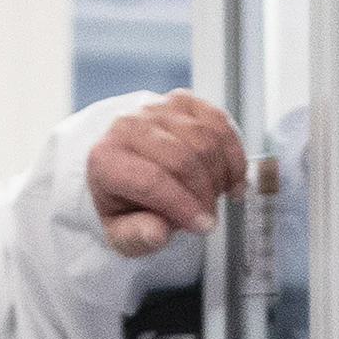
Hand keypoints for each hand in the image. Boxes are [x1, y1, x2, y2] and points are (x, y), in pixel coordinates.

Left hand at [86, 90, 247, 260]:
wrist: (128, 163)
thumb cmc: (127, 201)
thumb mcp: (122, 232)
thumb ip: (137, 236)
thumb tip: (157, 232)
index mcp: (106, 160)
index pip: (152, 180)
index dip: (184, 206)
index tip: (203, 226)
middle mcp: (126, 126)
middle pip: (182, 159)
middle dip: (204, 194)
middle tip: (208, 217)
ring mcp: (155, 109)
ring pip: (204, 141)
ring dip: (218, 176)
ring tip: (214, 197)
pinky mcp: (181, 101)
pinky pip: (219, 123)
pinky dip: (233, 154)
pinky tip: (231, 177)